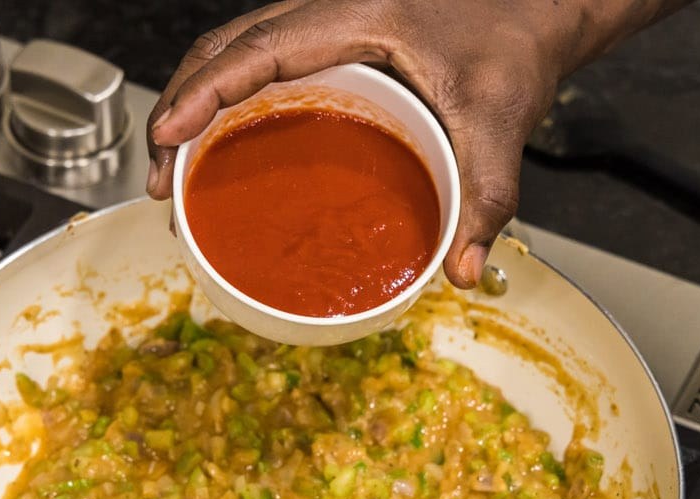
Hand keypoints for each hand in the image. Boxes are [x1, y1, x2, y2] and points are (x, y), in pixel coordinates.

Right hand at [144, 0, 683, 287]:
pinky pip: (260, 61)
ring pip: (234, 50)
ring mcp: (326, 20)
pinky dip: (228, 101)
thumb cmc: (517, 40)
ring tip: (174, 171)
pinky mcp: (332, 39)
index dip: (204, 91)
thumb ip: (488, 195)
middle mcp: (330, 8)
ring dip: (196, 104)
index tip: (167, 135)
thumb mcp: (502, 118)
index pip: (259, 48)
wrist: (538, 7)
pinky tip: (223, 147)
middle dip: (180, 108)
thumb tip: (463, 270)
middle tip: (160, 178)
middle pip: (225, 47)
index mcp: (358, 13)